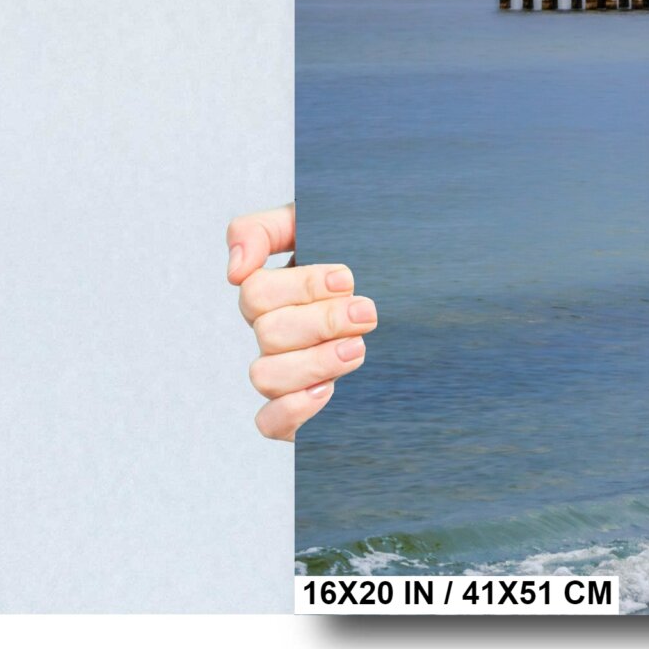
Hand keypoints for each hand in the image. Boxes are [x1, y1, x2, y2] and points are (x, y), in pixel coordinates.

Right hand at [226, 203, 377, 441]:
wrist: (413, 300)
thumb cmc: (359, 257)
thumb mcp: (315, 226)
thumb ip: (263, 231)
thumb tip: (235, 270)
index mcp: (273, 293)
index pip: (256, 293)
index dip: (301, 287)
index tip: (347, 279)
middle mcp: (273, 334)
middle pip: (268, 333)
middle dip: (322, 322)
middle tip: (366, 313)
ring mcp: (284, 372)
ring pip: (265, 376)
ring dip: (314, 362)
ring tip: (358, 349)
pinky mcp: (297, 411)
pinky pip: (268, 422)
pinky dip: (292, 409)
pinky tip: (327, 391)